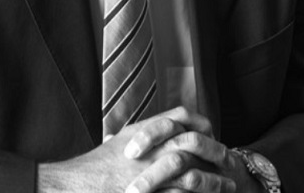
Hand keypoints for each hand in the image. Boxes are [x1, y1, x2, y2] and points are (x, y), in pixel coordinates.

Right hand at [37, 106, 241, 192]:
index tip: (212, 134)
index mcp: (143, 131)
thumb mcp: (118, 141)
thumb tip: (152, 133)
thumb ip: (139, 135)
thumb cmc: (93, 167)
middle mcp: (149, 148)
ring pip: (192, 175)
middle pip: (193, 144)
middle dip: (215, 154)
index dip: (200, 123)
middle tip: (229, 162)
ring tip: (227, 187)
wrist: (74, 185)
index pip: (181, 116)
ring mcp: (149, 172)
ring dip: (213, 182)